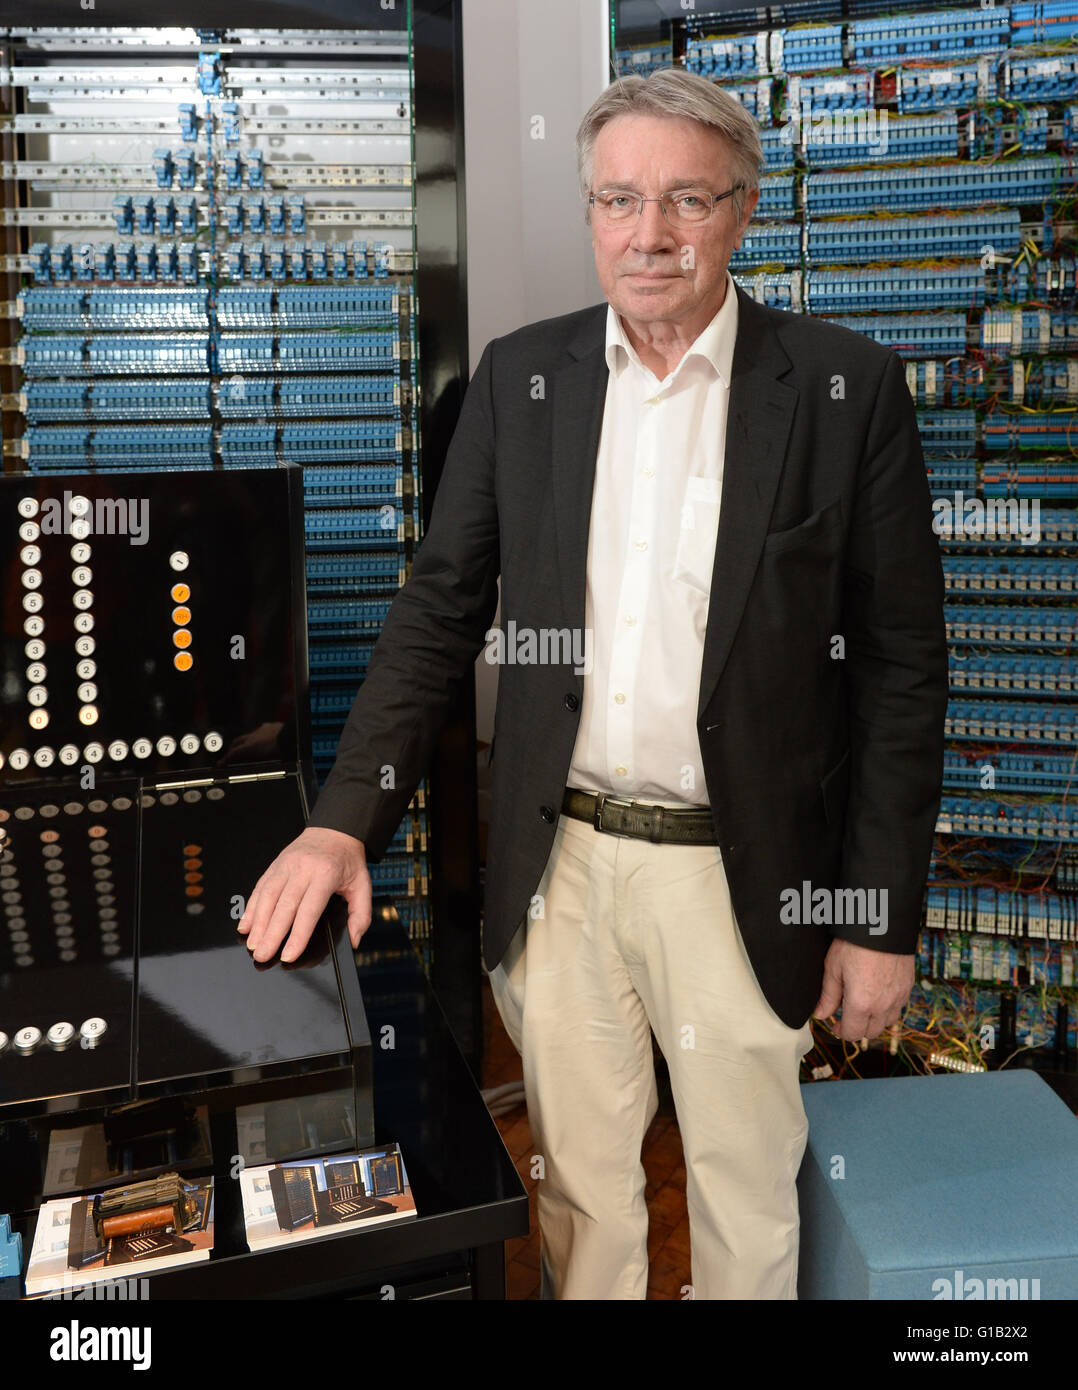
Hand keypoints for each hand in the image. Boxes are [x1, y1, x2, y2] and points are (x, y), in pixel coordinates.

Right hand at [237, 826, 371, 962]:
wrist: (336, 829)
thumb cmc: (347, 859)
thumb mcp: (363, 884)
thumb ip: (361, 914)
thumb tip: (355, 940)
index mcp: (326, 874)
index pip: (309, 910)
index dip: (297, 934)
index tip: (289, 955)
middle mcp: (303, 868)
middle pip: (284, 906)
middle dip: (271, 934)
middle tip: (263, 956)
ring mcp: (286, 865)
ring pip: (268, 896)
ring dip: (258, 922)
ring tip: (253, 944)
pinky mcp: (275, 864)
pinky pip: (260, 886)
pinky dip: (251, 906)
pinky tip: (246, 924)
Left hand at [812, 938, 914, 1042]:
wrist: (882, 924)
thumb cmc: (855, 943)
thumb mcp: (833, 968)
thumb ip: (828, 995)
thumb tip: (821, 1014)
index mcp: (862, 1004)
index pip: (853, 1033)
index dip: (841, 1032)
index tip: (835, 1025)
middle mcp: (883, 1005)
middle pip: (871, 1032)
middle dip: (857, 1028)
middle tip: (846, 1016)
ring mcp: (898, 997)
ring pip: (887, 1022)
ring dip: (874, 1020)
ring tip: (862, 1006)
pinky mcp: (908, 987)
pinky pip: (898, 1008)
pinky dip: (888, 1008)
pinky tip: (878, 995)